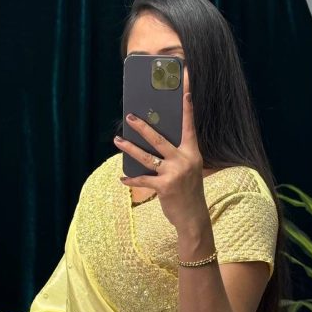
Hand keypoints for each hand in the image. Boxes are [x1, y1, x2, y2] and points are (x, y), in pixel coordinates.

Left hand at [113, 92, 208, 230]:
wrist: (193, 217)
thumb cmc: (189, 192)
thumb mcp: (189, 171)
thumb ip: (177, 157)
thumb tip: (155, 145)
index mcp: (192, 154)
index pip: (189, 128)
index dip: (187, 111)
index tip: (185, 93)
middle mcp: (184, 161)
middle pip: (159, 139)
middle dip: (143, 128)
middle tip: (129, 117)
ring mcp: (174, 174)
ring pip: (147, 157)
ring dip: (129, 148)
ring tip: (117, 141)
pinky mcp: (164, 187)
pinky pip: (143, 179)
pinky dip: (131, 179)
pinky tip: (122, 178)